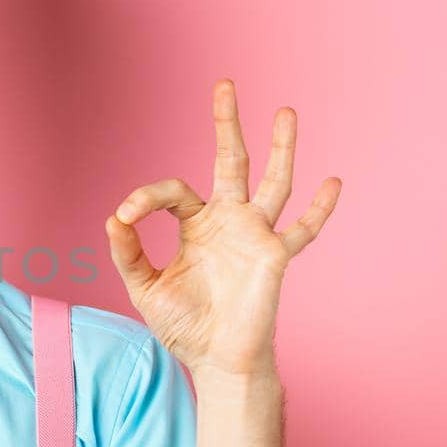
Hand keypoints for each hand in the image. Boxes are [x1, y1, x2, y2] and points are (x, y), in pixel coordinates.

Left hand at [104, 79, 340, 377]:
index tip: (125, 216)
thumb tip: (113, 219)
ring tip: (284, 112)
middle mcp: (228, 221)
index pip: (172, 192)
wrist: (216, 361)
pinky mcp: (275, 256)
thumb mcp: (145, 288)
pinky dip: (318, 209)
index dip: (145, 198)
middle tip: (224, 85)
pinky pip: (302, 231)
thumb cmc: (184, 325)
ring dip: (279, 148)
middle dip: (226, 125)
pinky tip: (333, 181)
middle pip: (230, 162)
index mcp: (196, 225)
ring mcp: (255, 235)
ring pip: (272, 183)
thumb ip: (129, 254)